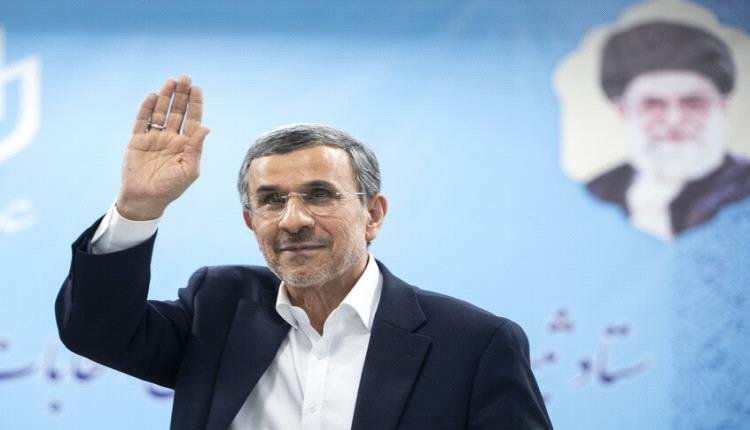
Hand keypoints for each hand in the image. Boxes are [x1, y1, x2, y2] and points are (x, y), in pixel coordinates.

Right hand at [116, 74, 209, 220]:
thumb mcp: (189, 169)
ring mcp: (154, 138)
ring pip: (161, 112)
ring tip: (171, 81)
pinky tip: (153, 96)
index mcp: (186, 145)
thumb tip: (206, 127)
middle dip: (182, 95)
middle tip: (185, 77)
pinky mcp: (137, 140)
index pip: (192, 119)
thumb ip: (196, 148)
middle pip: (178, 111)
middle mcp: (171, 138)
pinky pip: (142, 120)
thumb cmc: (171, 188)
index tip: (197, 88)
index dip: (195, 103)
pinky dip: (146, 108)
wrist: (145, 199)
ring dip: (166, 97)